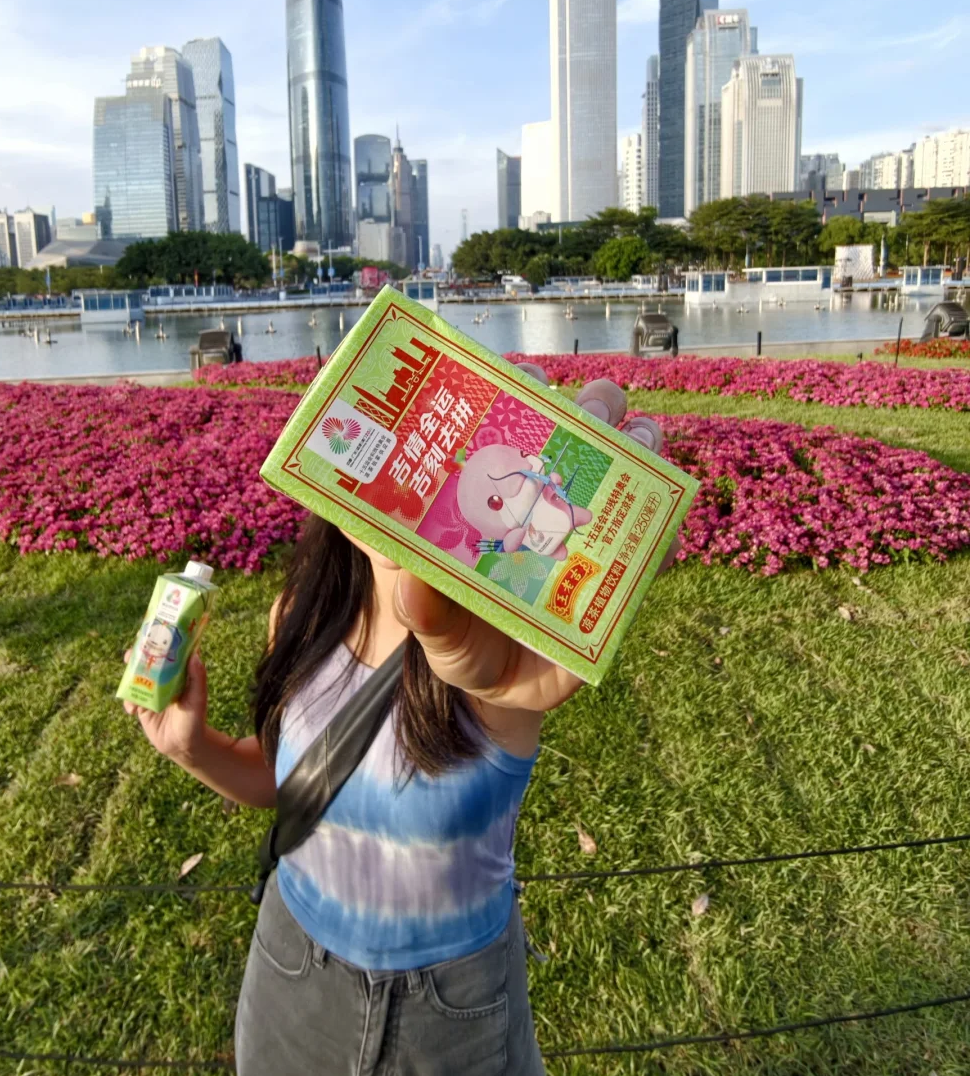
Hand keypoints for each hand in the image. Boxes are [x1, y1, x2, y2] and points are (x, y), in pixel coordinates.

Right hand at [123, 650, 208, 764]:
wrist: (182, 746)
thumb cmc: (195, 720)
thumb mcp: (198, 698)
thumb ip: (198, 678)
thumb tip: (194, 655)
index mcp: (179, 674)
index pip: (170, 652)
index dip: (162, 640)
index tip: (153, 629)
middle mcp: (164, 680)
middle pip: (149, 662)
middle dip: (138, 655)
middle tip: (131, 653)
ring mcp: (151, 692)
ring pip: (137, 678)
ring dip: (129, 674)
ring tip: (126, 673)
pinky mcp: (143, 706)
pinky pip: (131, 699)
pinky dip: (129, 701)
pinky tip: (133, 710)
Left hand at [393, 374, 679, 712]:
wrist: (505, 693)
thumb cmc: (457, 640)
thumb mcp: (431, 627)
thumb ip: (421, 609)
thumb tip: (413, 587)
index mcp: (486, 488)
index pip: (503, 416)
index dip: (515, 387)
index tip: (523, 381)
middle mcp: (541, 492)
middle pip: (574, 424)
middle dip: (591, 405)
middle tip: (594, 411)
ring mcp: (587, 523)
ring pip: (623, 461)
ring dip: (637, 443)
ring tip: (636, 444)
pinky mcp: (622, 565)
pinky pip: (655, 538)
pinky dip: (663, 531)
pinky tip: (660, 535)